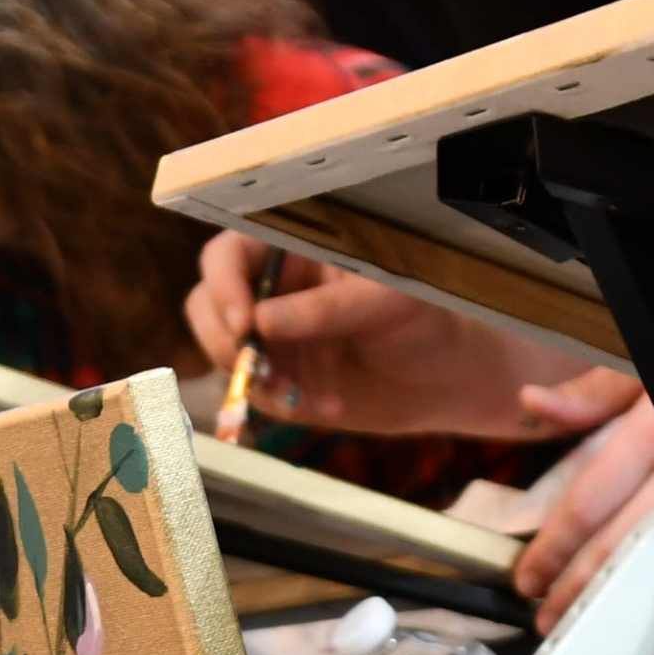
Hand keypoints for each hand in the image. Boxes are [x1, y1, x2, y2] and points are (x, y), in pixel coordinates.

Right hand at [182, 234, 613, 437]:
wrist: (448, 377)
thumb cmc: (426, 319)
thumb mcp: (386, 302)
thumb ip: (324, 309)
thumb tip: (259, 322)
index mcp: (292, 248)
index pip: (228, 254)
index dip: (224, 285)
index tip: (243, 323)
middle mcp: (270, 288)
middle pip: (206, 304)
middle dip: (224, 341)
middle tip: (256, 368)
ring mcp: (268, 335)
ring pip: (222, 354)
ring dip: (253, 380)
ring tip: (303, 397)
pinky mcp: (277, 377)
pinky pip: (251, 392)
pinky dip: (279, 405)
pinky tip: (327, 406)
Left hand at [516, 398, 653, 629]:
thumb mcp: (646, 366)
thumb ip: (592, 393)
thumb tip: (534, 402)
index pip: (590, 502)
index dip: (554, 546)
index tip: (527, 577)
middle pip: (624, 543)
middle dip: (578, 586)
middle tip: (546, 616)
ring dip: (616, 590)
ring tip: (580, 615)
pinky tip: (635, 593)